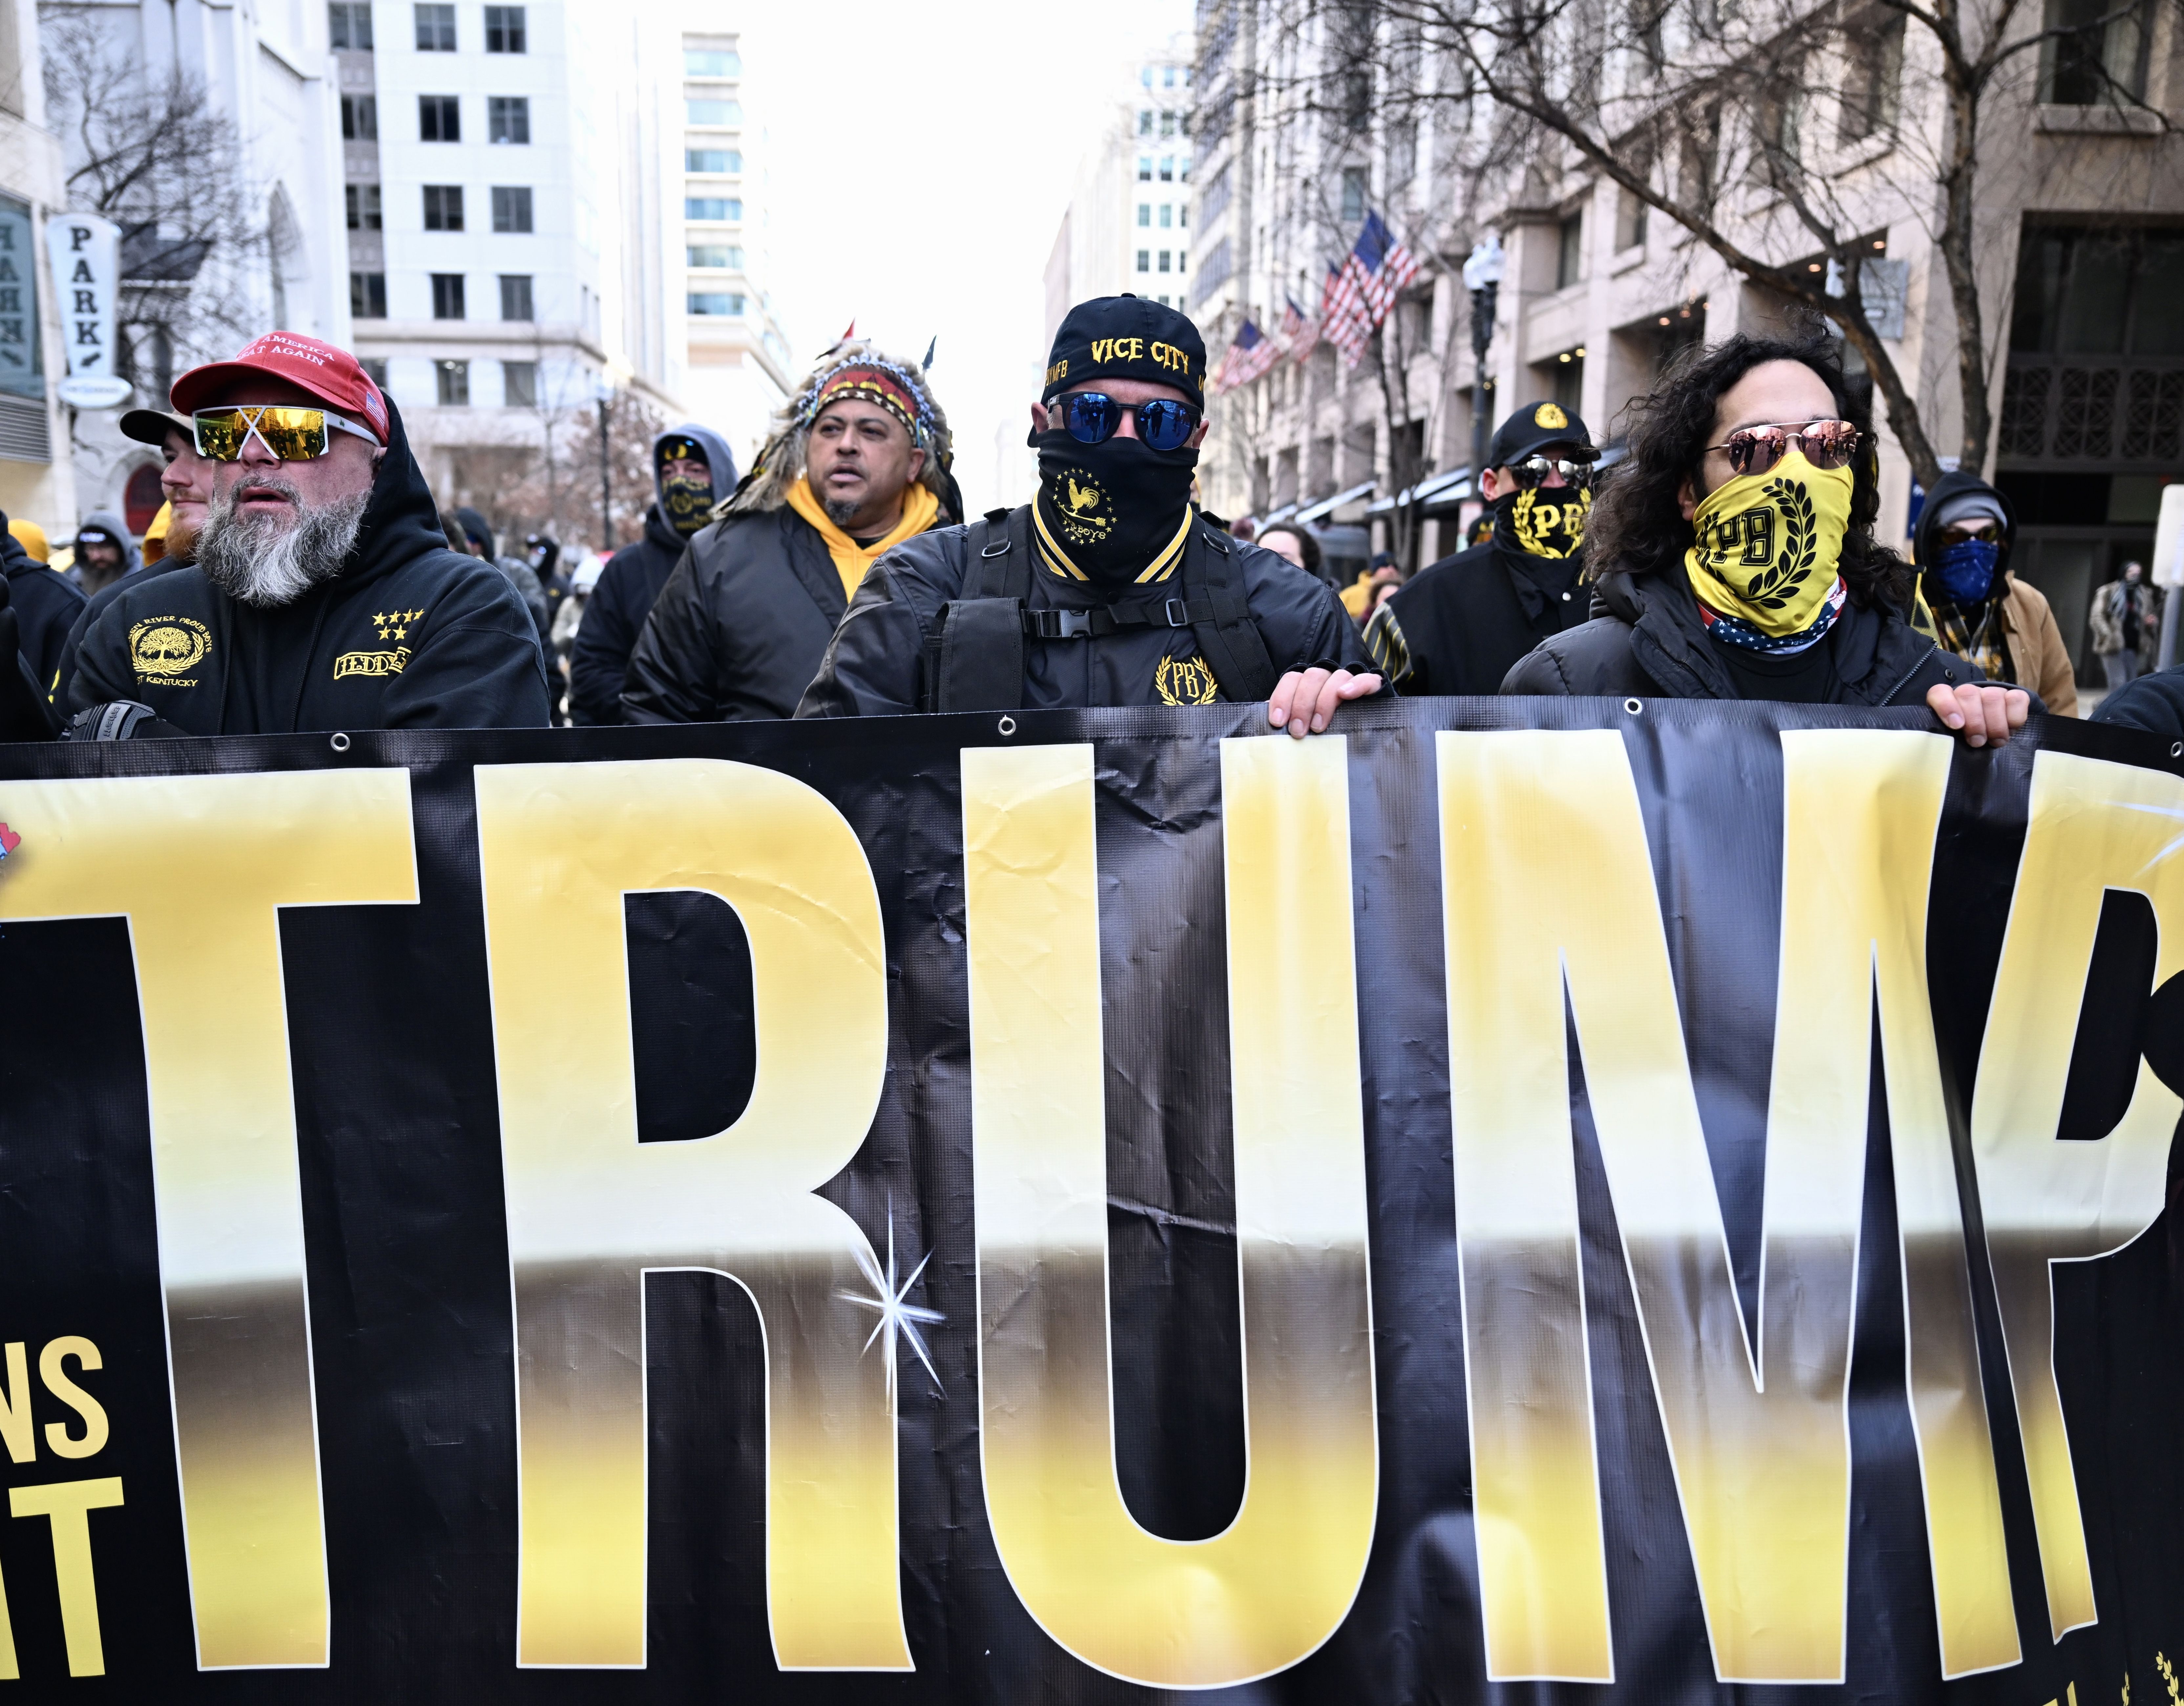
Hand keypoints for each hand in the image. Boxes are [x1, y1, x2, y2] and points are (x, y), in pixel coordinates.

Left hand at [1267, 667, 1382, 738]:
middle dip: (1301, 705)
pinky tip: (1345, 695)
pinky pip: (1365, 679)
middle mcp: (1327, 678)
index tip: (1278, 721)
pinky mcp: (1371, 686)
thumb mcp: (1309, 725)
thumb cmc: (1330, 728)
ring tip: (1318, 726)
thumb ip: (1294, 721)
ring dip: (1324, 701)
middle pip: (1311, 678)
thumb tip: (1276, 729)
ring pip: (1335, 677)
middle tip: (1298, 731)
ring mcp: (1349, 680)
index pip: (1292, 679)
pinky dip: (1355, 685)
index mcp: (1309, 683)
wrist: (1369, 723)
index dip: (1282, 698)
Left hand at [1926, 681, 2030, 747]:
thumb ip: (1944, 741)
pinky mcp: (2015, 696)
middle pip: (1967, 693)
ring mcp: (1993, 692)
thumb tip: (1940, 751)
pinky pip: (2016, 699)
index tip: (1956, 725)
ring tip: (1995, 741)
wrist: (1996, 743)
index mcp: (1947, 702)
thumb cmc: (1969, 745)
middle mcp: (1969, 693)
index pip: (1939, 693)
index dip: (1946, 706)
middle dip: (1974, 721)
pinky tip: (2010, 730)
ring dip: (1994, 724)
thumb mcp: (1954, 744)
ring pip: (1992, 696)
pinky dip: (2014, 717)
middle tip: (1977, 742)